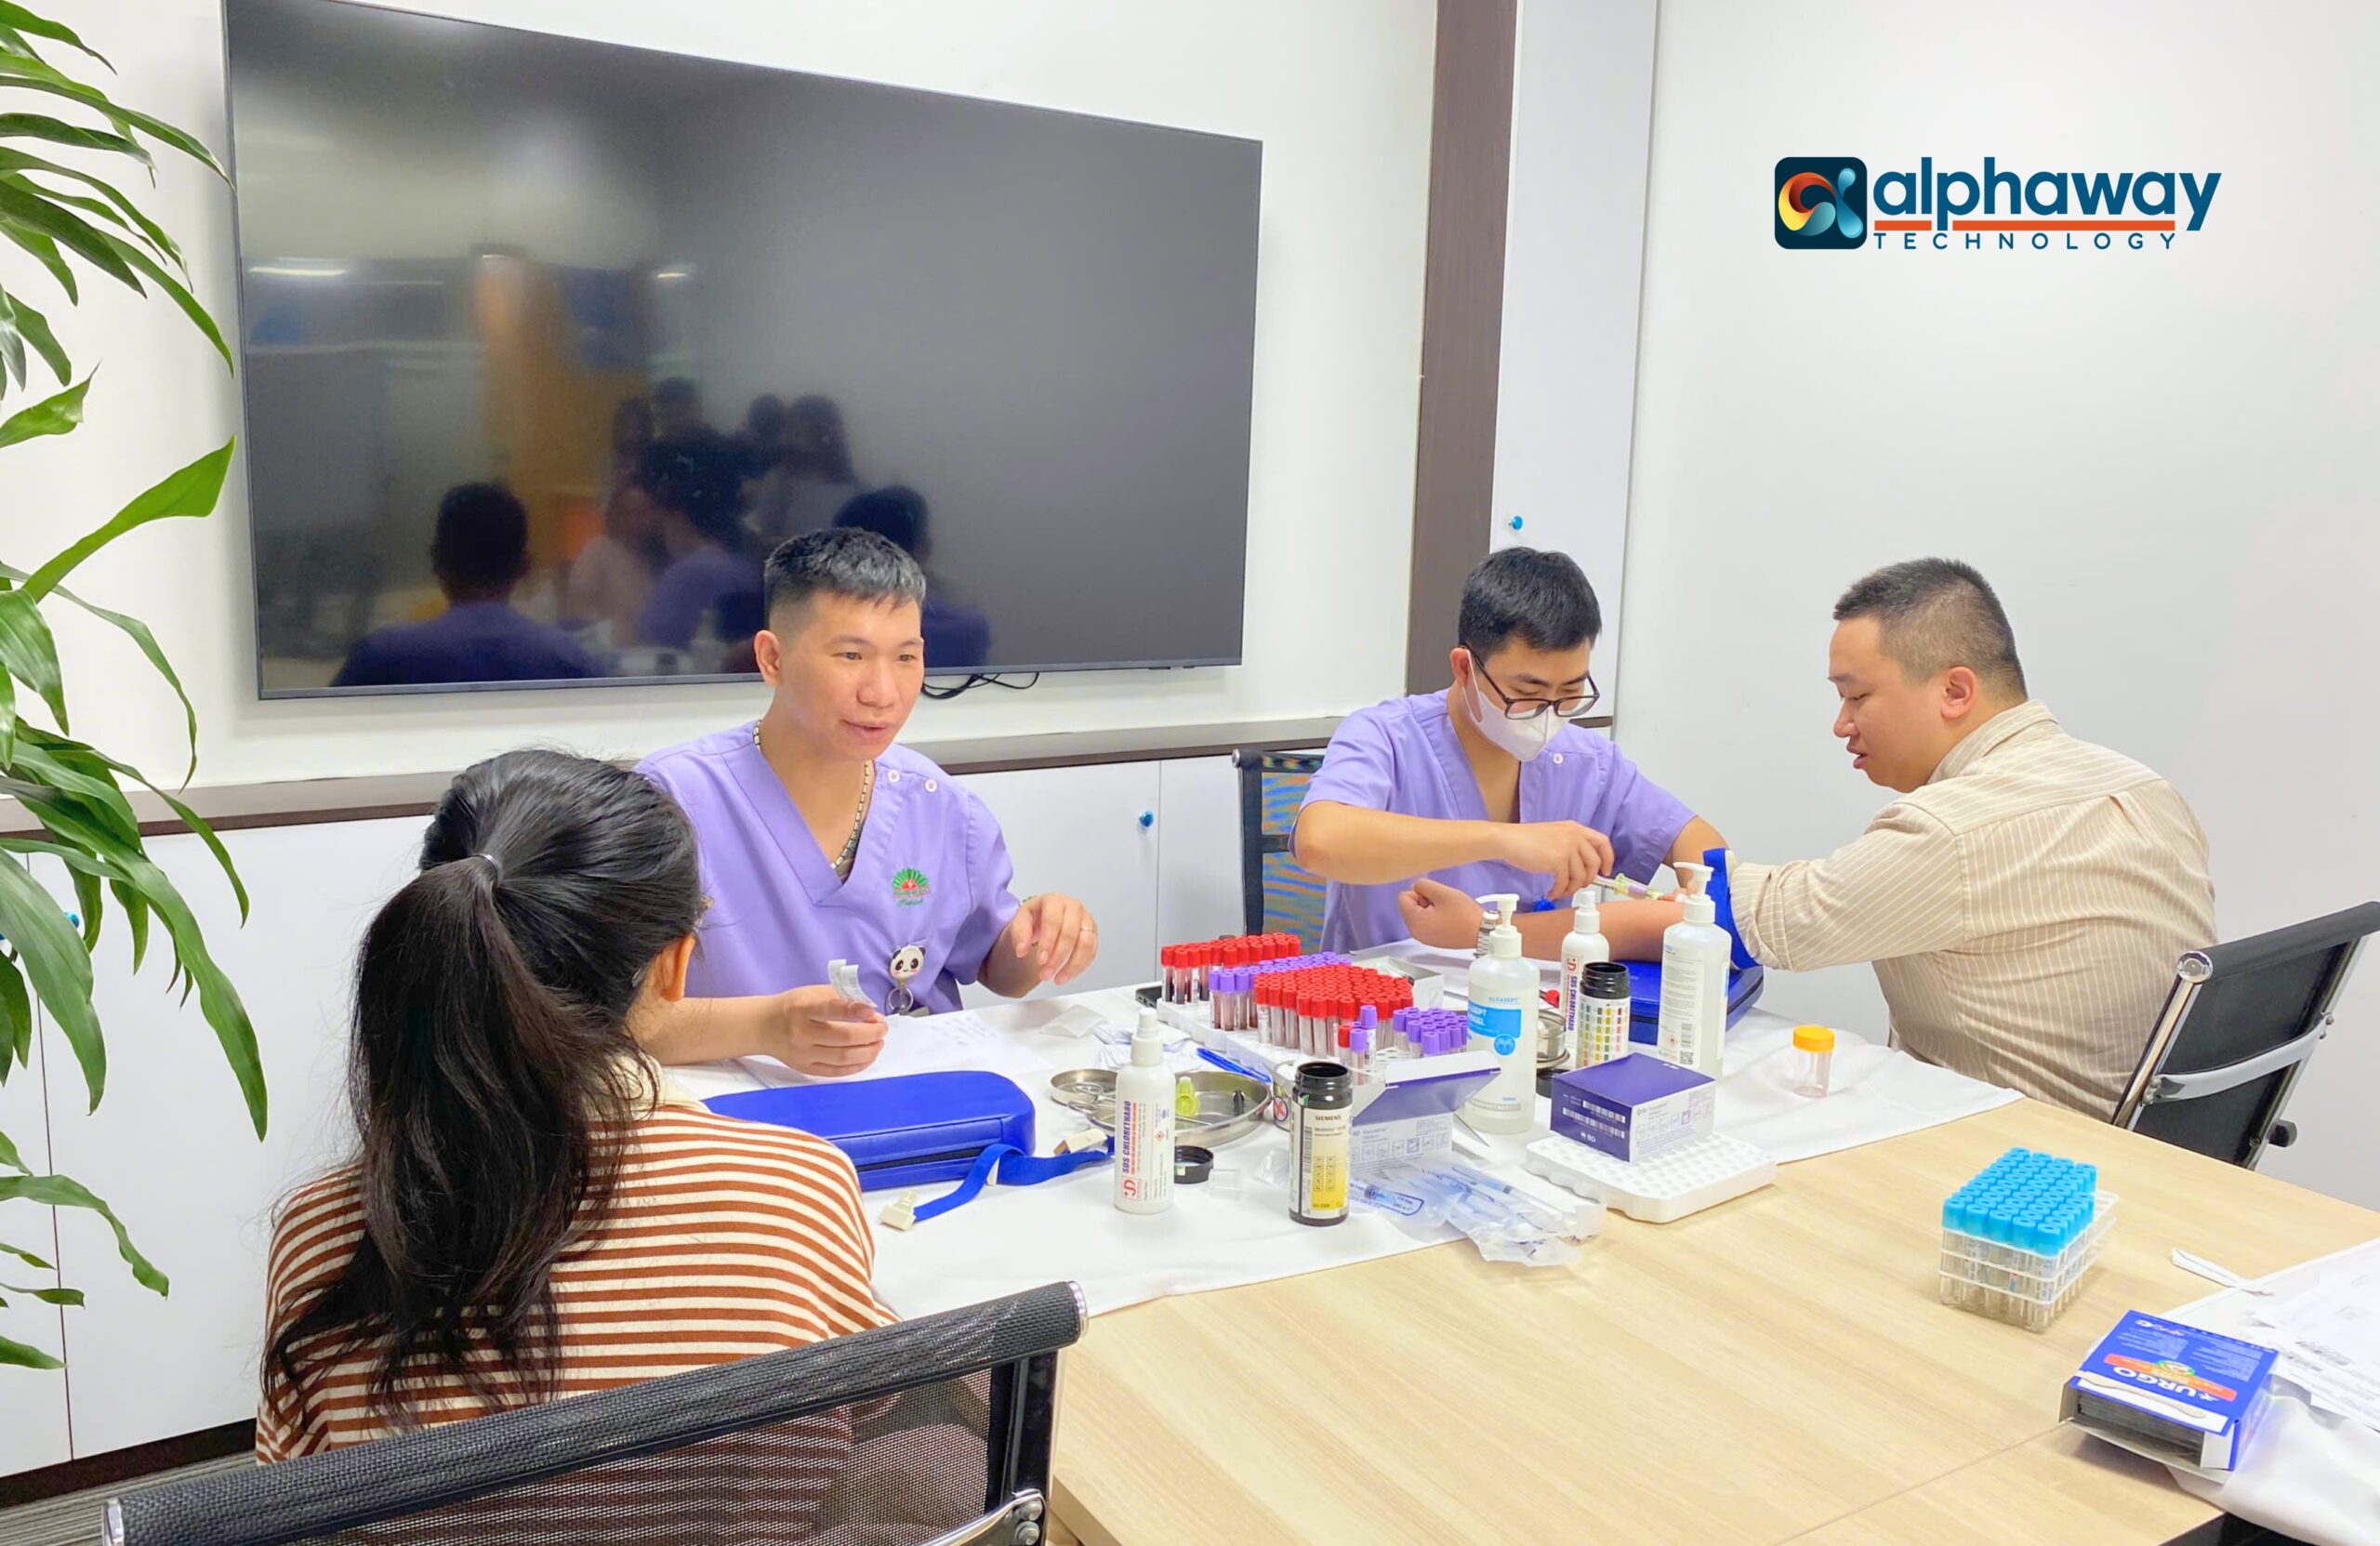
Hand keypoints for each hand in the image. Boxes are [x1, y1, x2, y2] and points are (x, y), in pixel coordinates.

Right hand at [761, 985, 888, 1076]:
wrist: (763, 1026)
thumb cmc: (792, 1006)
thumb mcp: (813, 992)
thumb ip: (840, 998)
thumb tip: (870, 1012)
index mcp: (803, 1009)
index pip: (832, 1010)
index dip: (856, 1011)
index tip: (873, 1012)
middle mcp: (802, 1033)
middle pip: (844, 1038)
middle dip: (870, 1034)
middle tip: (882, 1028)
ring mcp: (804, 1054)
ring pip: (843, 1058)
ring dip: (868, 1051)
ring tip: (878, 1043)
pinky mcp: (806, 1068)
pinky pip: (836, 1072)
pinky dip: (857, 1066)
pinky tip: (867, 1057)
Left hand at [1008, 892, 1099, 984]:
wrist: (1045, 917)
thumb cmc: (1035, 918)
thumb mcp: (1020, 921)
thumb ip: (1019, 935)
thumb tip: (1021, 950)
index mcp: (1054, 900)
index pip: (1053, 921)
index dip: (1048, 943)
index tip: (1040, 961)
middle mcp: (1074, 907)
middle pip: (1071, 934)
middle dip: (1058, 958)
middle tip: (1046, 974)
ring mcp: (1086, 919)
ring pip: (1086, 944)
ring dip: (1072, 965)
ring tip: (1058, 979)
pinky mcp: (1093, 932)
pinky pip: (1092, 951)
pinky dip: (1081, 966)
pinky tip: (1068, 975)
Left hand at [1398, 877, 1482, 950]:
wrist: (1483, 932)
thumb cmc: (1464, 913)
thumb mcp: (1442, 892)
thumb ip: (1423, 885)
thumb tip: (1415, 887)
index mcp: (1414, 923)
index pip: (1403, 897)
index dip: (1419, 892)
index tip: (1435, 897)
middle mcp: (1415, 933)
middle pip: (1409, 906)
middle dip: (1424, 900)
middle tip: (1442, 903)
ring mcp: (1424, 938)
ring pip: (1418, 913)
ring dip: (1430, 907)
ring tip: (1447, 910)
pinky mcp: (1433, 940)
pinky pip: (1426, 922)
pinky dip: (1434, 916)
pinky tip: (1449, 917)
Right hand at [1496, 820, 1614, 897]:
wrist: (1508, 840)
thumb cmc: (1526, 839)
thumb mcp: (1555, 835)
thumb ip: (1572, 845)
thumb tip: (1584, 867)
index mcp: (1576, 828)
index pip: (1603, 842)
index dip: (1608, 859)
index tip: (1605, 871)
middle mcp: (1575, 836)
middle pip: (1594, 863)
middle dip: (1588, 879)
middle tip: (1577, 885)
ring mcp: (1567, 848)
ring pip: (1580, 876)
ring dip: (1571, 888)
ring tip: (1560, 891)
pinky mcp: (1558, 861)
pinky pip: (1565, 883)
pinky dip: (1559, 892)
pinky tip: (1551, 892)